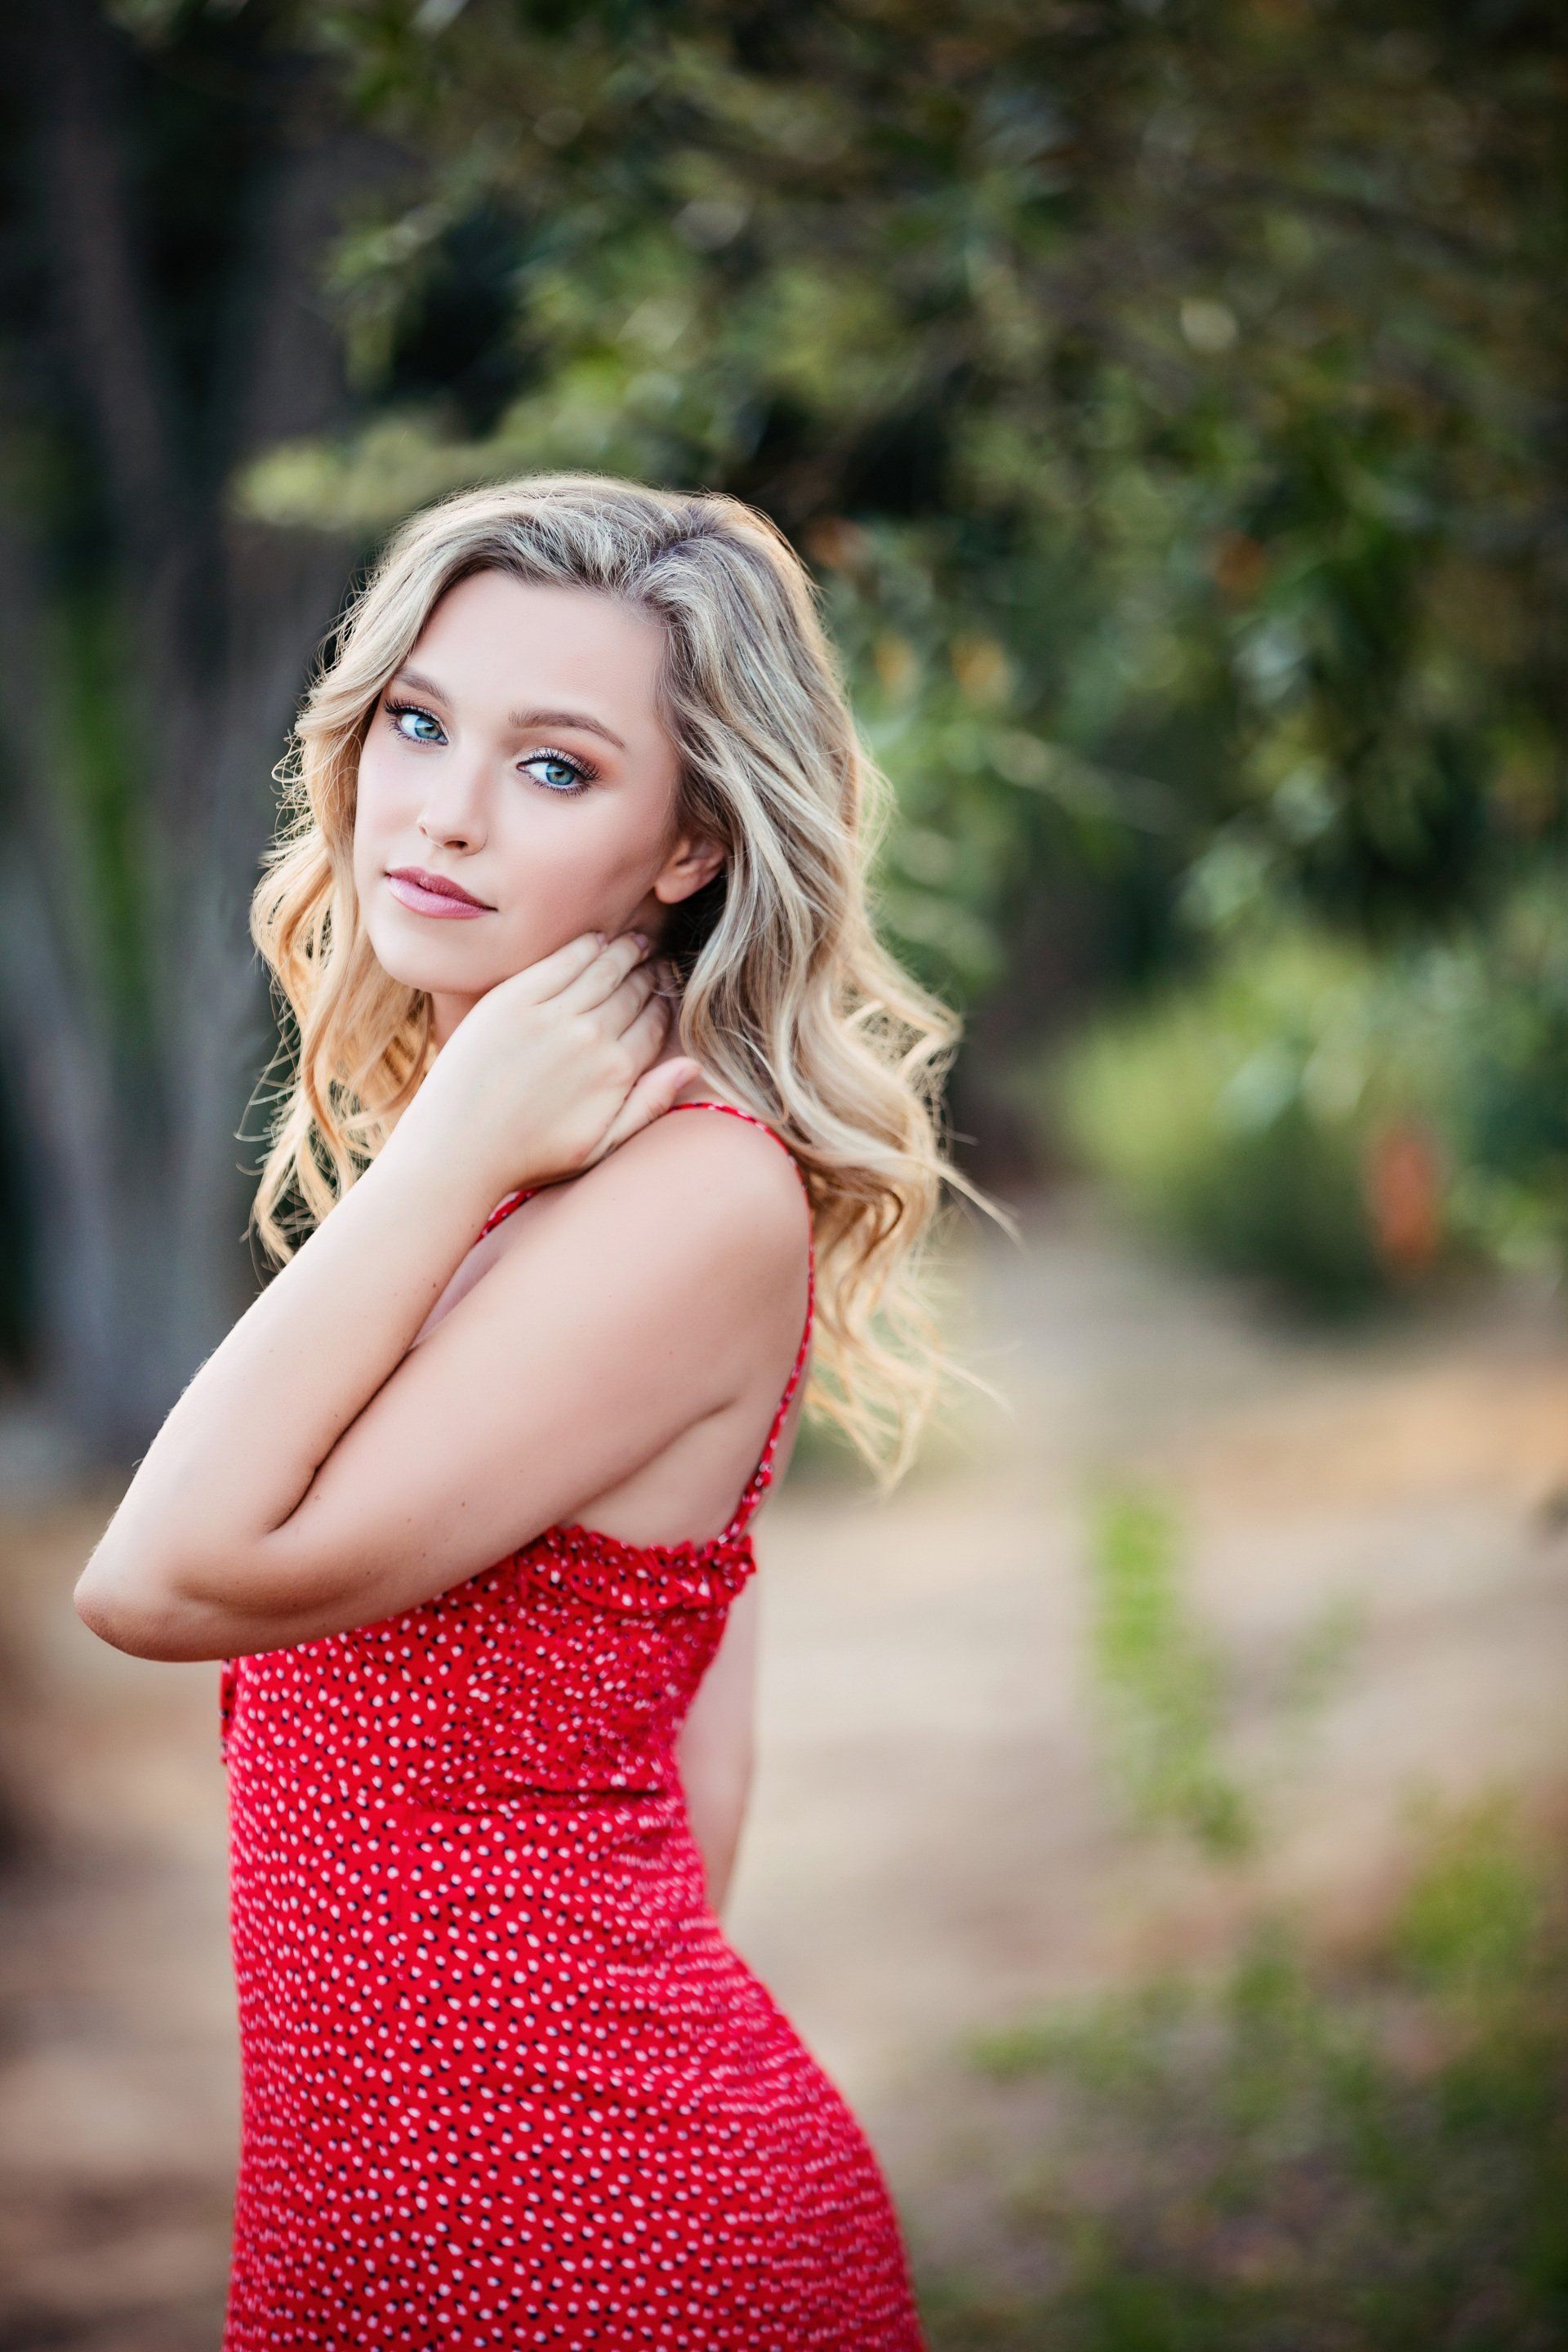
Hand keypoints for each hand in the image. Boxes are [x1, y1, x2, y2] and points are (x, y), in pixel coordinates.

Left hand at [394, 929, 700, 1198]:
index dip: (662, 1002)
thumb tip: (692, 1065)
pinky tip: (595, 941)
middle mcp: (590, 1038)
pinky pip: (562, 960)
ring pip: (604, 969)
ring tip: (633, 943)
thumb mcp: (600, 1147)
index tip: (664, 988)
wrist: (457, 1149)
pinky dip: (585, 946)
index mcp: (616, 1073)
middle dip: (648, 972)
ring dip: (624, 952)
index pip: (655, 1022)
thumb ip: (650, 1105)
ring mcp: (551, 1015)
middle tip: (653, 958)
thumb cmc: (529, 1157)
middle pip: (633, 991)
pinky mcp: (514, 999)